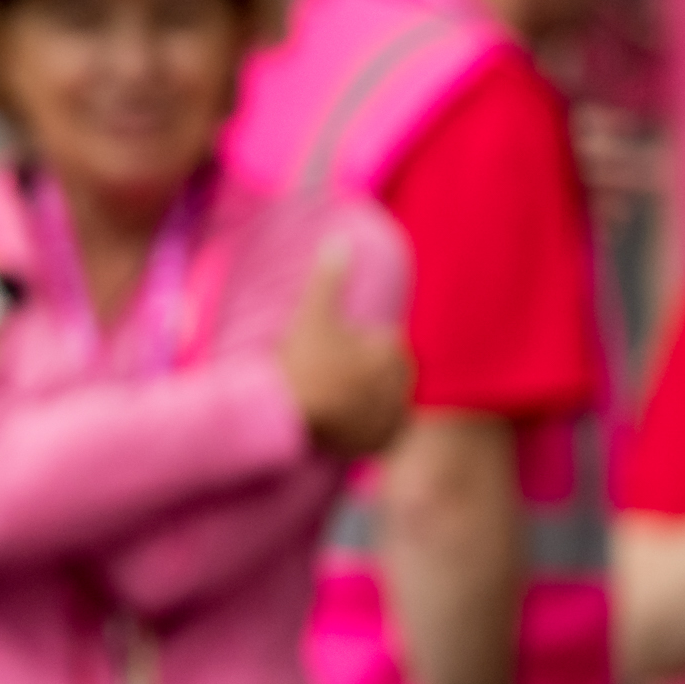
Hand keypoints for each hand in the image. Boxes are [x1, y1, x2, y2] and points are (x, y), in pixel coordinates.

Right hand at [282, 242, 412, 456]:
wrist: (286, 416)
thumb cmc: (302, 362)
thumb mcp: (312, 315)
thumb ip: (329, 277)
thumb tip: (340, 239)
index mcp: (390, 353)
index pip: (386, 341)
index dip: (361, 342)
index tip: (337, 347)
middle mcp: (398, 387)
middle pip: (390, 372)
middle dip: (371, 368)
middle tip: (336, 370)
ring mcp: (390, 417)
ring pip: (389, 400)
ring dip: (373, 396)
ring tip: (341, 396)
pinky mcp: (381, 444)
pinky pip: (385, 432)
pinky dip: (373, 427)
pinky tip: (351, 421)